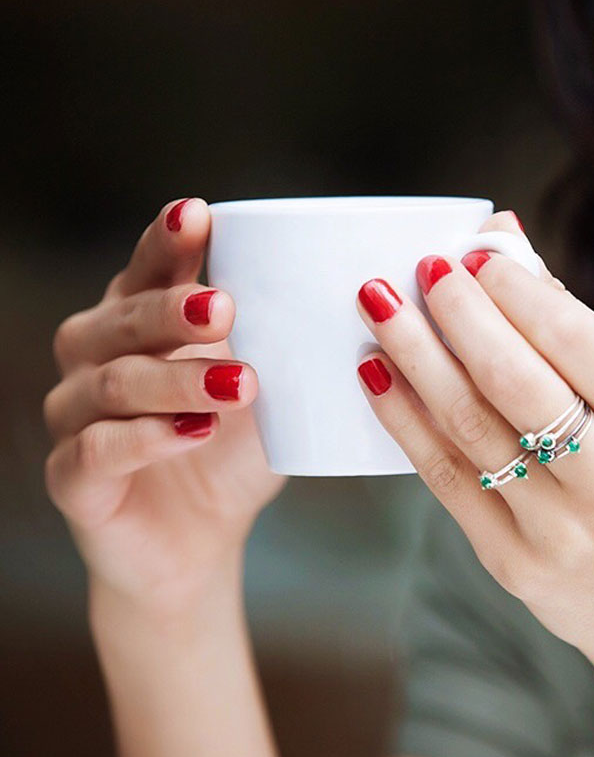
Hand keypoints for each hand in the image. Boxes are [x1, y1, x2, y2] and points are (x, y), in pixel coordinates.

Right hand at [43, 198, 285, 611]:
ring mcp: (75, 419)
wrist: (197, 541)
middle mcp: (95, 361)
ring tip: (238, 383)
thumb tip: (358, 302)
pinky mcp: (72, 479)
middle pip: (122, 322)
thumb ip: (282, 350)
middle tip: (225, 308)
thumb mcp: (266, 395)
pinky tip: (194, 431)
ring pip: (112, 385)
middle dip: (173, 311)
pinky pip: (97, 451)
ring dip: (176, 381)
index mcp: (139, 327)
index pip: (145, 272)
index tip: (200, 215)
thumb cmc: (230, 455)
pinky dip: (147, 439)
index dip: (166, 243)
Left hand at [354, 210, 593, 672]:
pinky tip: (379, 379)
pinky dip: (406, 423)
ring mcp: (559, 530)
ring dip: (414, 356)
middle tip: (419, 267)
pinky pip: (447, 480)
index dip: (513, 288)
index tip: (473, 253)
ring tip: (378, 306)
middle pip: (511, 378)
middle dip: (456, 311)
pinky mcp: (515, 565)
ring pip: (468, 425)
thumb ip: (590, 342)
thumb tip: (513, 262)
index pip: (573, 338)